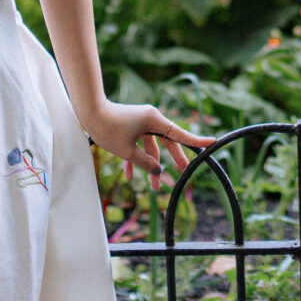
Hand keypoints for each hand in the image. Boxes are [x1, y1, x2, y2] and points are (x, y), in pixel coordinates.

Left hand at [83, 100, 212, 186]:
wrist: (87, 111)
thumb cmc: (107, 128)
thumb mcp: (127, 151)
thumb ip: (145, 162)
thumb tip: (158, 170)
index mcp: (154, 120)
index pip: (180, 134)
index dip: (197, 141)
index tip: (212, 143)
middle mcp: (150, 119)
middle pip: (168, 142)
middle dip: (174, 160)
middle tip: (184, 173)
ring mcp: (140, 122)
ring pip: (151, 147)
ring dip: (151, 167)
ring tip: (154, 190)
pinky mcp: (130, 126)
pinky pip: (137, 144)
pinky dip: (135, 159)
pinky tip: (130, 176)